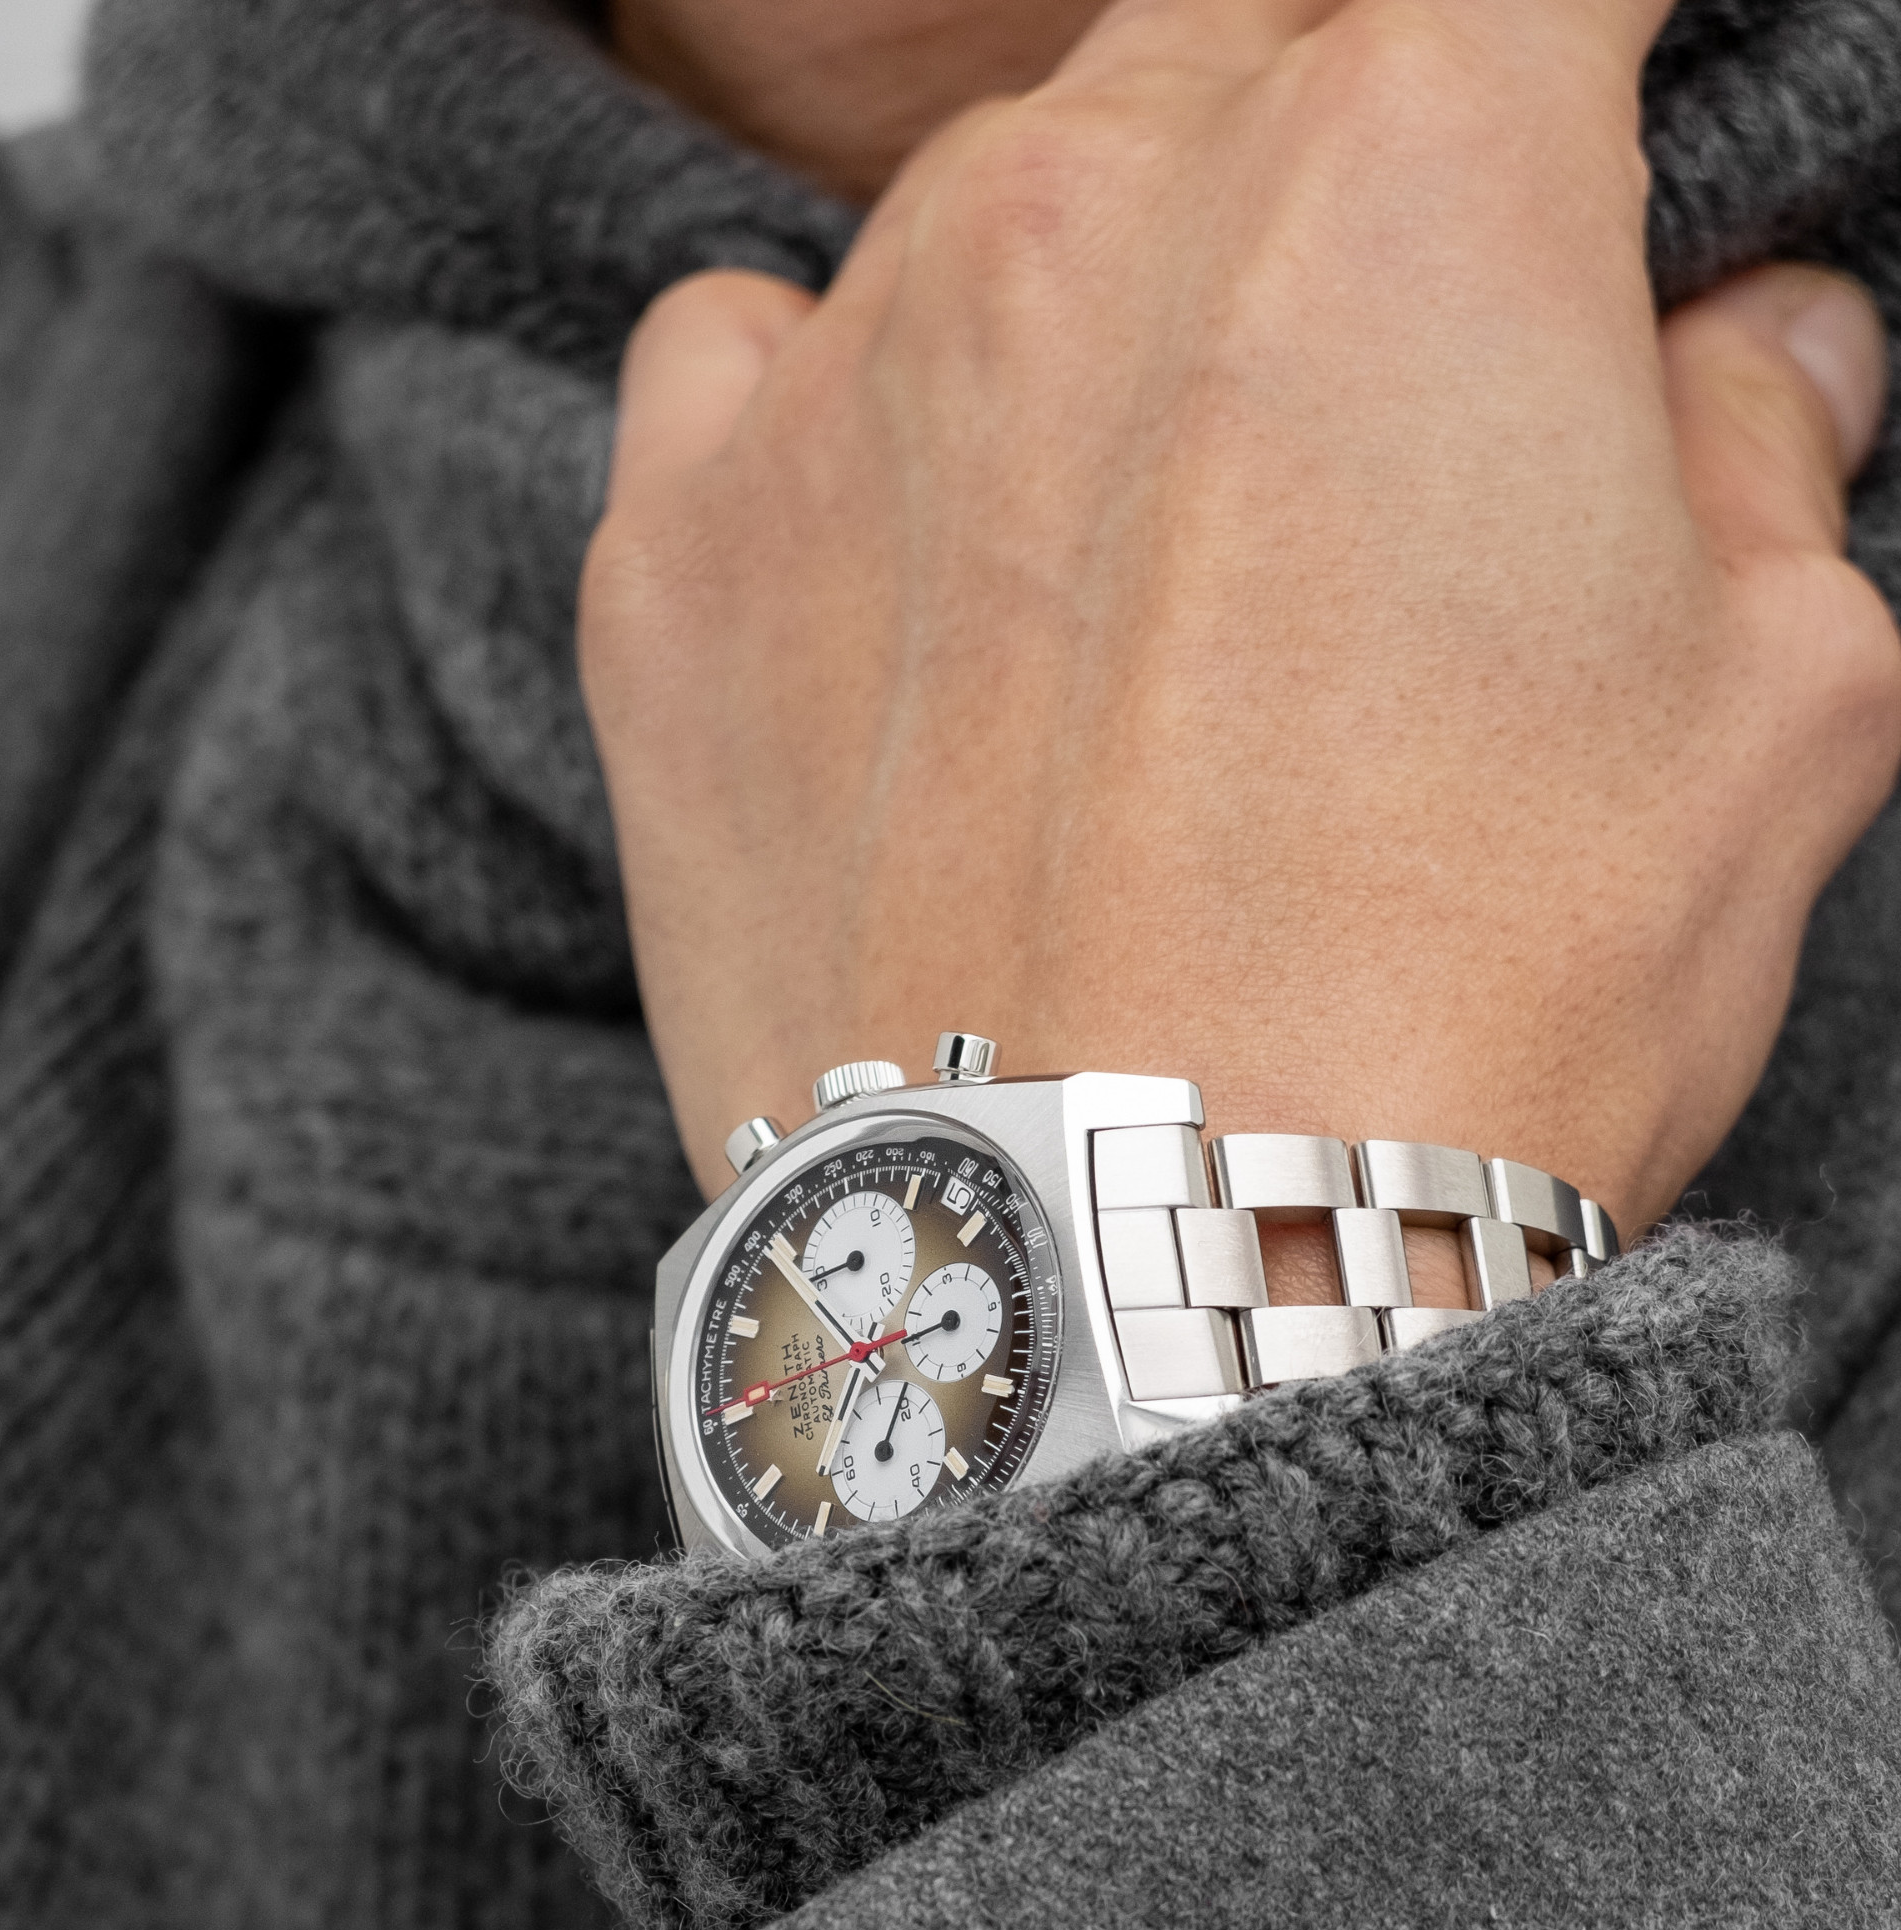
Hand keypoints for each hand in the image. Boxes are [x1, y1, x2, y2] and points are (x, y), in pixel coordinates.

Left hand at [583, 0, 1900, 1254]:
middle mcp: (1085, 205)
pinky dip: (836, 421)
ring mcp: (842, 378)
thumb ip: (1763, 445)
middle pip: (1240, 51)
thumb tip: (1747, 346)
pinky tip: (916, 572)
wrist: (1138, 1293)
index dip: (1568, 63)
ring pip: (992, 203)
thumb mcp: (1771, 711)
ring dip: (1094, 312)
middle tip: (1374, 392)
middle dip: (1334, 177)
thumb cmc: (1474, 1014)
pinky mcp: (671, 561)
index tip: (1568, 161)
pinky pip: (740, 362)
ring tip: (1153, 558)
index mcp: (1404, 177)